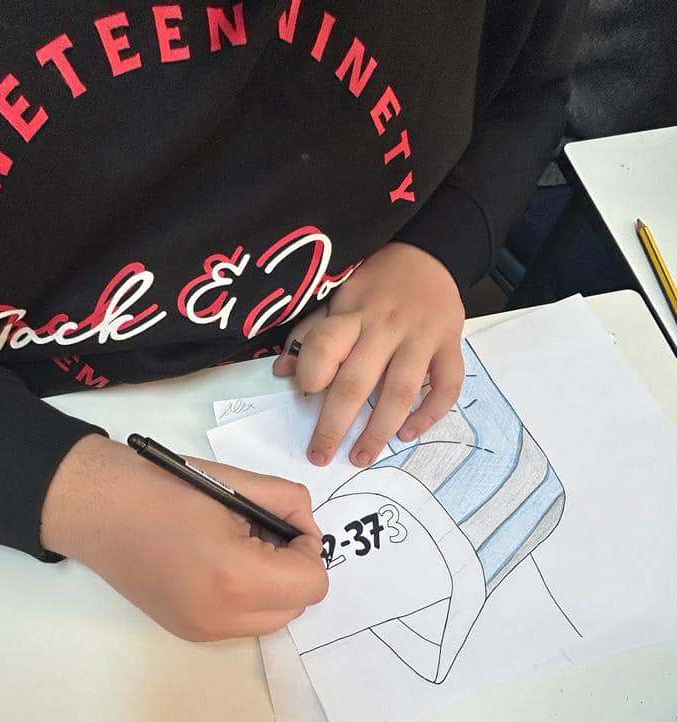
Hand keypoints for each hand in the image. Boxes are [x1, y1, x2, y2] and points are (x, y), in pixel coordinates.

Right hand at [41, 434, 327, 640]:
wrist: (96, 508)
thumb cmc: (161, 488)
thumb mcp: (237, 484)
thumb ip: (288, 504)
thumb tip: (309, 528)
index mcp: (234, 578)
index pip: (311, 584)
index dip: (307, 549)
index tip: (284, 524)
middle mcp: (221, 618)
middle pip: (296, 607)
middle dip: (293, 570)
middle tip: (264, 532)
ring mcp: (202, 631)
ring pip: (273, 619)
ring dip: (273, 586)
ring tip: (239, 547)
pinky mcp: (188, 632)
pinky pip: (242, 621)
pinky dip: (247, 596)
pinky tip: (219, 564)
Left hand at [272, 242, 464, 466]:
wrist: (428, 253)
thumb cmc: (375, 284)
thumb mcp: (338, 296)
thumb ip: (312, 334)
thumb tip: (282, 371)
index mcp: (352, 314)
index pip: (326, 344)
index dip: (312, 372)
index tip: (304, 395)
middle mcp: (386, 326)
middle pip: (358, 381)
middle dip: (335, 424)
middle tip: (320, 455)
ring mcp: (421, 337)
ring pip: (400, 391)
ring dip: (379, 430)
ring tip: (362, 457)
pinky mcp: (450, 345)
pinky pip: (446, 386)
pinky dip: (429, 414)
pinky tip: (408, 434)